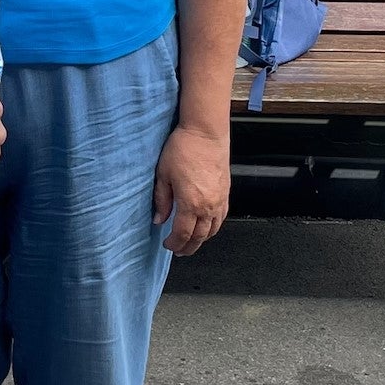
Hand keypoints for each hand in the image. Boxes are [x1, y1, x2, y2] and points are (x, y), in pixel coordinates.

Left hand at [154, 122, 230, 254]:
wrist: (205, 133)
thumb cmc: (183, 149)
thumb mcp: (163, 175)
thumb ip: (162, 200)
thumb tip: (159, 219)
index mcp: (190, 203)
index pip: (183, 234)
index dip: (174, 243)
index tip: (168, 244)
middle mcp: (208, 206)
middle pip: (199, 236)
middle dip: (188, 247)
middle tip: (179, 250)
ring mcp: (220, 200)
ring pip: (213, 230)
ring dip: (201, 240)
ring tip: (191, 243)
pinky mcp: (226, 193)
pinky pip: (222, 218)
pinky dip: (213, 227)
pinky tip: (206, 227)